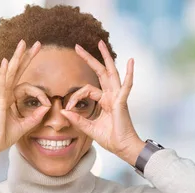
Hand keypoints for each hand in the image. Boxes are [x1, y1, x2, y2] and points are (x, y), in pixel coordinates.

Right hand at [0, 40, 50, 154]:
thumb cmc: (4, 136)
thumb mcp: (25, 125)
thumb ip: (36, 116)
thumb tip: (47, 107)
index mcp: (9, 98)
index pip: (26, 86)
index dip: (40, 93)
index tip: (48, 103)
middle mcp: (3, 93)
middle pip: (17, 71)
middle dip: (26, 57)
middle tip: (37, 44)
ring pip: (10, 72)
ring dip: (17, 58)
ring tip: (23, 44)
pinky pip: (2, 83)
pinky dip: (4, 72)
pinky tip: (7, 61)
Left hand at [60, 40, 144, 165]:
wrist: (123, 148)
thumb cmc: (111, 139)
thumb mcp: (89, 128)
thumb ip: (77, 120)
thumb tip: (63, 111)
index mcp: (105, 101)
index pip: (86, 90)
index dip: (75, 97)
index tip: (68, 108)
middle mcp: (111, 96)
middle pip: (100, 72)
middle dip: (90, 59)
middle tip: (77, 47)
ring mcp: (118, 97)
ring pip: (111, 73)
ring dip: (106, 57)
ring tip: (100, 43)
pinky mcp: (122, 102)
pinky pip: (126, 86)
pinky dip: (129, 74)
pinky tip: (131, 61)